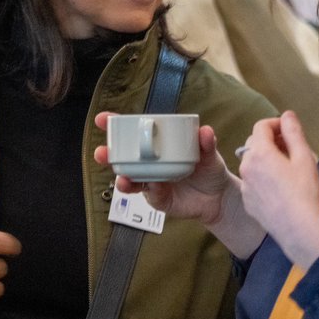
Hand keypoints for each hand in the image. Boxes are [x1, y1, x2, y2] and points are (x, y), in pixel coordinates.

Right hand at [93, 111, 230, 222]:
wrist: (218, 198)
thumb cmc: (208, 170)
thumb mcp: (209, 154)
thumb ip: (206, 144)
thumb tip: (205, 131)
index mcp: (156, 146)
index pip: (133, 133)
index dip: (116, 126)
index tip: (102, 119)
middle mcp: (148, 163)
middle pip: (123, 158)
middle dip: (108, 155)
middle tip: (101, 152)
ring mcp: (151, 182)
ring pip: (130, 180)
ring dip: (122, 179)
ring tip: (122, 179)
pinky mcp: (158, 199)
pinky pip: (151, 194)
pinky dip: (151, 190)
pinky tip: (154, 185)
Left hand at [238, 111, 318, 268]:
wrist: (298, 228)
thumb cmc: (304, 191)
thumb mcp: (304, 157)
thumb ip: (293, 132)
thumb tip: (287, 115)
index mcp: (260, 153)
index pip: (261, 126)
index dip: (276, 123)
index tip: (290, 130)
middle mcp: (246, 166)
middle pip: (254, 143)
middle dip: (271, 140)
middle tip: (291, 148)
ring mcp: (245, 185)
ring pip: (252, 163)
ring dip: (266, 159)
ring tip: (287, 168)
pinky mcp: (248, 201)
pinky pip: (252, 181)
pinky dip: (263, 177)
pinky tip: (280, 188)